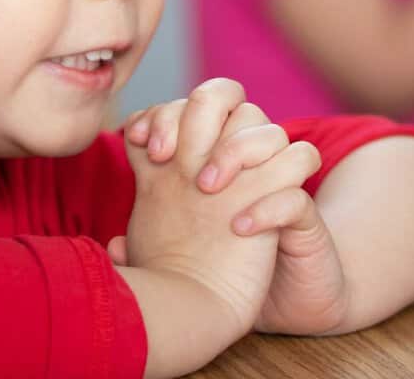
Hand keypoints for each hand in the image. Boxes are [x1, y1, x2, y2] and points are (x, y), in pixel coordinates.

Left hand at [116, 79, 321, 337]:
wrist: (239, 313)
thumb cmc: (194, 270)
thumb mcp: (157, 244)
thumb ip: (138, 231)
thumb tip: (112, 243)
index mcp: (204, 157)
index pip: (194, 103)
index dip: (166, 111)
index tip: (141, 143)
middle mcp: (239, 162)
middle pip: (235, 100)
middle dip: (197, 119)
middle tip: (170, 159)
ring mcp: (273, 186)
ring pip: (273, 133)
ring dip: (235, 151)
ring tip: (206, 189)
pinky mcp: (302, 218)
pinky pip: (297, 187)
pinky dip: (270, 201)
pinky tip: (239, 226)